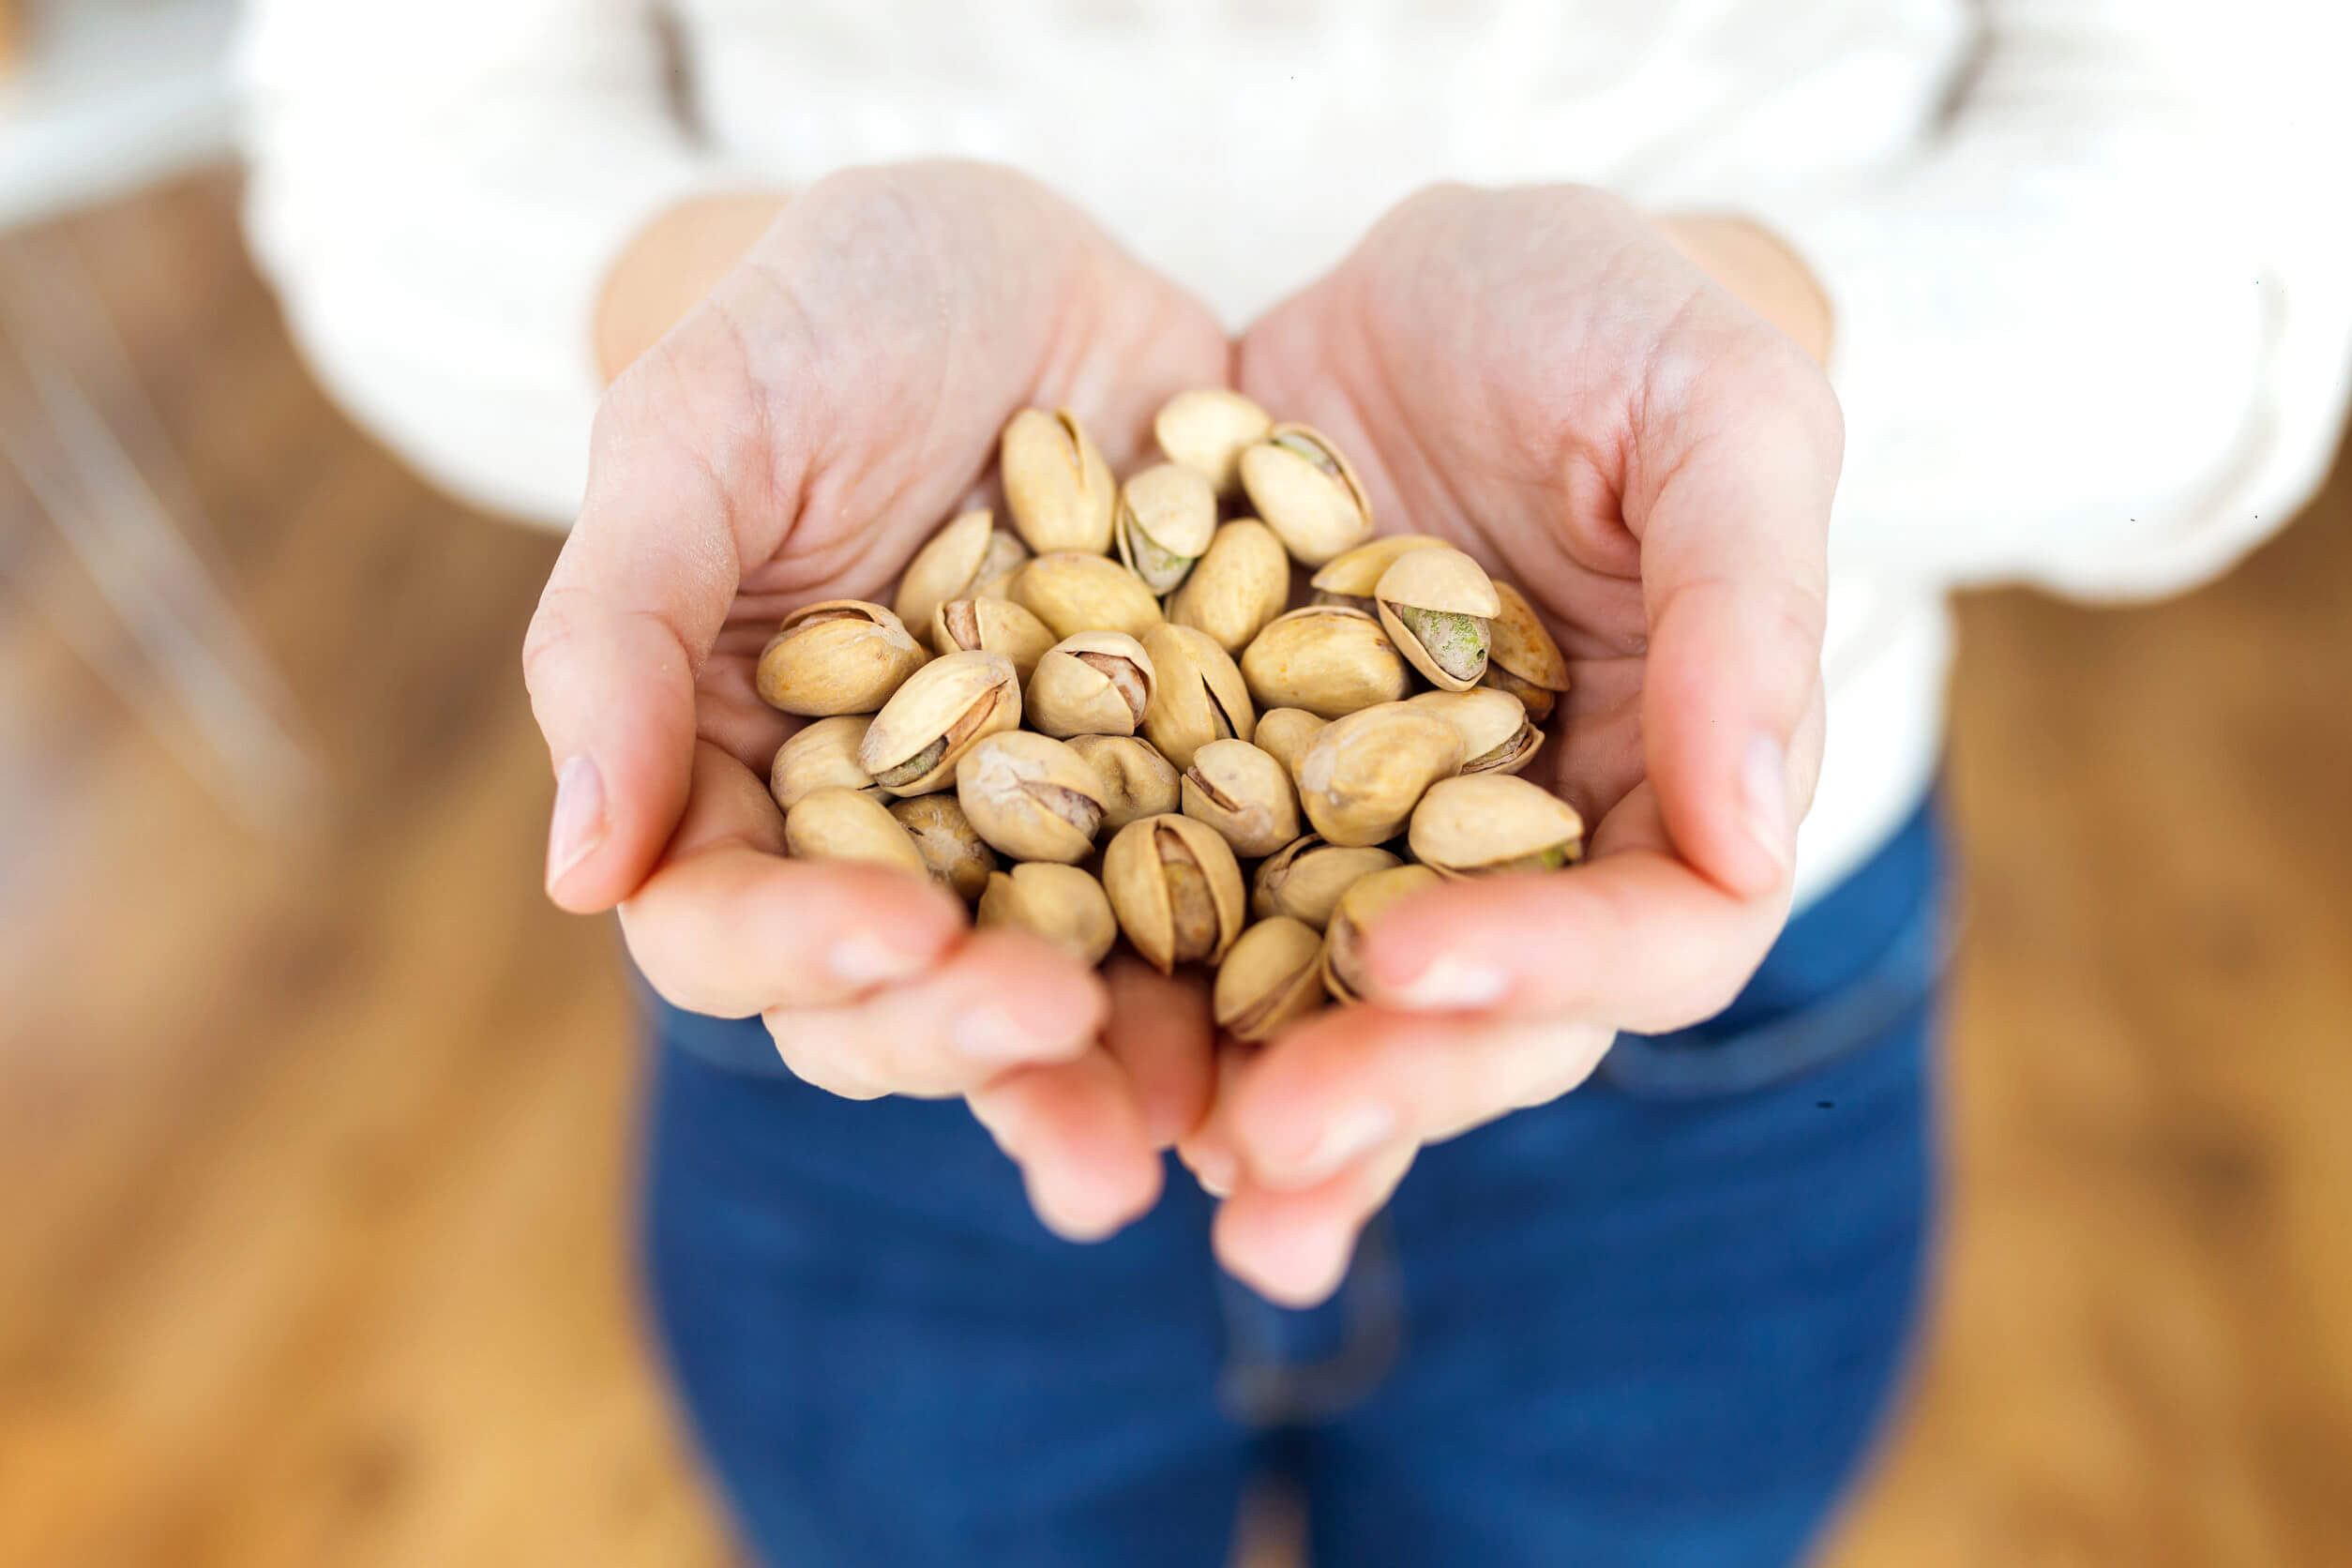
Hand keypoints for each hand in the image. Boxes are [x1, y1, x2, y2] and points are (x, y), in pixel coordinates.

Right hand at [523, 163, 1228, 1238]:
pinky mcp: (1192, 794)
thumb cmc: (824, 319)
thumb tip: (576, 875)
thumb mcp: (701, 430)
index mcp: (745, 783)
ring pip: (1069, 994)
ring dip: (1118, 1073)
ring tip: (1189, 1131)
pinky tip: (1333, 1008)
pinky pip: (1232, 907)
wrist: (1025, 259)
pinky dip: (1271, 969)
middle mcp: (897, 843)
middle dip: (971, 1033)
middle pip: (903, 1001)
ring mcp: (1052, 833)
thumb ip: (619, 633)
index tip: (888, 930)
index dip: (797, 948)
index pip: (729, 921)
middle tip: (1056, 1025)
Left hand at [1186, 185, 1841, 1302]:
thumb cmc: (1613, 321)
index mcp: (1675, 784)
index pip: (1655, 930)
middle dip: (1382, 1082)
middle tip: (1263, 1140)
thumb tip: (1765, 836)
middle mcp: (1525, 850)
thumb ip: (1745, 607)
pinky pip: (1203, 928)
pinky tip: (1061, 1072)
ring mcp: (1380, 844)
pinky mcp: (1244, 809)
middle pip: (1485, 1019)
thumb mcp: (1711, 411)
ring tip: (1175, 1174)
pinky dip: (1151, 1009)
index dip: (1547, 965)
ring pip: (1339, 1012)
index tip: (1409, 955)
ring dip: (1264, 1110)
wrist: (1436, 283)